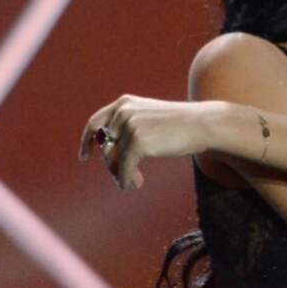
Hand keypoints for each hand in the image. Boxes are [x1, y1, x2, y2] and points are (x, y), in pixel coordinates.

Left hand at [79, 94, 226, 189]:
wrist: (203, 124)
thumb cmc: (180, 125)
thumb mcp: (150, 117)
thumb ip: (128, 128)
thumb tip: (107, 155)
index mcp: (124, 103)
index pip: (95, 123)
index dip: (86, 141)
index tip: (84, 156)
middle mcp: (123, 112)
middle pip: (105, 146)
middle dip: (112, 164)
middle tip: (122, 176)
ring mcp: (129, 126)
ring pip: (114, 160)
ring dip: (122, 174)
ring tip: (135, 181)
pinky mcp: (137, 143)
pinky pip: (124, 168)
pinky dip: (127, 179)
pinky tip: (136, 184)